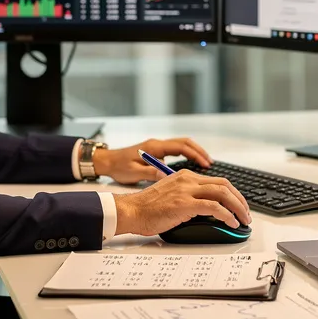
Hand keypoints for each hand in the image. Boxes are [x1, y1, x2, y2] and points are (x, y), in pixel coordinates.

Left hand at [91, 137, 212, 184]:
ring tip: (205, 164)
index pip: (181, 147)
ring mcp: (157, 147)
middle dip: (199, 151)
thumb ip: (151, 173)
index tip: (207, 164)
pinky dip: (186, 156)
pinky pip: (175, 151)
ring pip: (181, 145)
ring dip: (194, 152)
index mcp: (154, 147)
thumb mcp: (134, 173)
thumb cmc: (118, 167)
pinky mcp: (156, 152)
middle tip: (211, 163)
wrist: (106, 161)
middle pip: (185, 143)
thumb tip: (167, 175)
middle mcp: (157, 144)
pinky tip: (191, 166)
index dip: (196, 154)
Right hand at [113, 171, 250, 235]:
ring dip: (238, 208)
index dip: (232, 194)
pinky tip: (231, 223)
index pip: (217, 181)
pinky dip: (227, 215)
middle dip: (240, 200)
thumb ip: (188, 198)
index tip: (238, 205)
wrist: (131, 211)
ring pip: (223, 194)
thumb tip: (207, 211)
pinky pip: (214, 207)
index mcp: (185, 176)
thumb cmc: (146, 208)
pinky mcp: (185, 203)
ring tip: (244, 220)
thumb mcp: (171, 196)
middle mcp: (188, 180)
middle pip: (224, 185)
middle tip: (246, 213)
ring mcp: (186, 190)